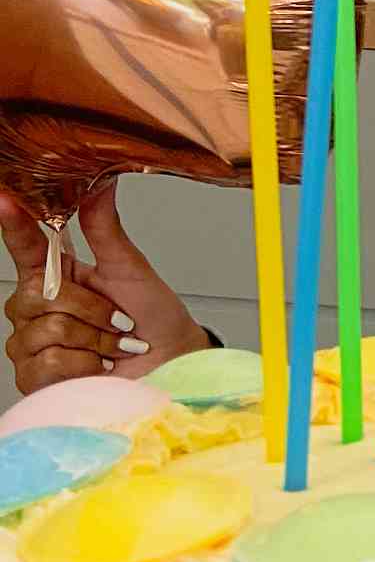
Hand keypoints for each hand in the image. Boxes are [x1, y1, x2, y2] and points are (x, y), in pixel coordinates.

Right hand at [0, 186, 209, 395]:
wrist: (170, 364)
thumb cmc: (152, 319)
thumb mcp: (130, 269)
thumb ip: (104, 229)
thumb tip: (99, 184)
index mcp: (55, 273)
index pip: (24, 245)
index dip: (13, 223)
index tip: (4, 198)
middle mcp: (36, 307)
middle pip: (38, 296)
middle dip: (90, 309)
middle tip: (118, 320)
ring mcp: (30, 344)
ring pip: (47, 330)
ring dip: (95, 339)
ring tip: (114, 345)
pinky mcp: (34, 377)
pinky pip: (48, 362)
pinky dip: (86, 364)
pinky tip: (100, 366)